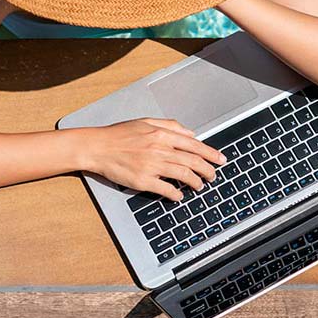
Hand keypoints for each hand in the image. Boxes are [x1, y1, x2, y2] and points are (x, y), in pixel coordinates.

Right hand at [77, 118, 226, 200]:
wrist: (97, 147)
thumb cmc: (119, 134)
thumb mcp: (145, 122)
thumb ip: (170, 125)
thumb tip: (190, 132)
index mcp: (161, 133)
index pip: (194, 144)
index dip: (211, 153)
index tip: (221, 159)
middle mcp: (159, 148)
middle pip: (193, 161)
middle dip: (208, 170)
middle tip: (214, 176)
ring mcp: (152, 165)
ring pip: (183, 174)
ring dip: (196, 182)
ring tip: (200, 186)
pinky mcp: (143, 180)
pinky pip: (166, 189)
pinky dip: (176, 193)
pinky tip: (180, 195)